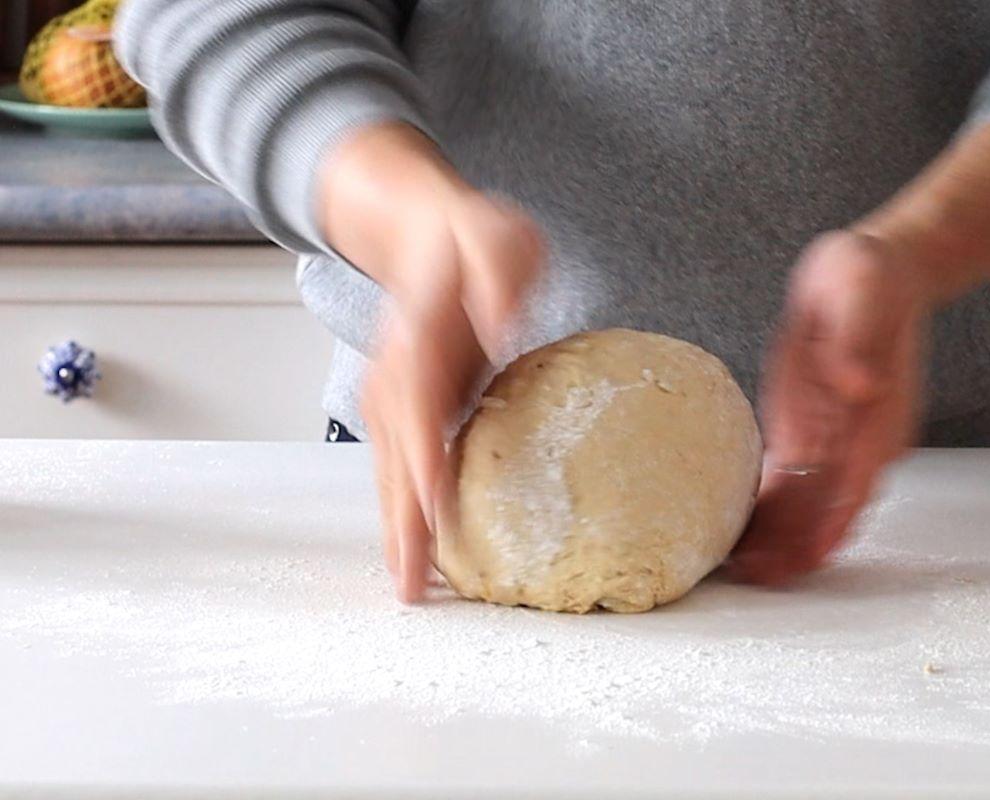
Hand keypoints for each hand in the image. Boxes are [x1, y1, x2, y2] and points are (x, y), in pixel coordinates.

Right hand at [320, 123, 544, 601]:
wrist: (423, 230)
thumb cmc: (472, 237)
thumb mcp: (497, 237)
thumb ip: (500, 276)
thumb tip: (502, 327)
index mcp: (422, 337)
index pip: (421, 407)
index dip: (426, 459)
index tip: (436, 509)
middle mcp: (397, 374)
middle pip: (396, 457)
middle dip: (403, 522)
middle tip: (411, 587)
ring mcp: (394, 391)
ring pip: (391, 469)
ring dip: (398, 527)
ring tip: (408, 586)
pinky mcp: (405, 404)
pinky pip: (400, 463)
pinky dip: (403, 506)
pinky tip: (414, 544)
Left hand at [730, 230, 929, 583]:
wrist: (863, 273)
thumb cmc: (871, 278)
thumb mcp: (868, 289)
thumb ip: (863, 338)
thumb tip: (861, 386)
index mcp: (879, 415)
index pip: (859, 480)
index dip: (834, 521)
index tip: (810, 555)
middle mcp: (856, 439)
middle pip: (828, 506)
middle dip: (799, 546)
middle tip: (759, 579)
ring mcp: (829, 440)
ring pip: (804, 505)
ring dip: (779, 540)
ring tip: (742, 572)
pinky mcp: (801, 432)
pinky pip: (783, 481)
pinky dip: (764, 512)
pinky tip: (738, 535)